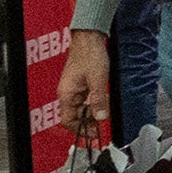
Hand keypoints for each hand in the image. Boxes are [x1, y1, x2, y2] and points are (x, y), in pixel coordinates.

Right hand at [57, 30, 113, 147]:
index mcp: (67, 94)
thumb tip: (101, 117)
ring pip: (82, 108)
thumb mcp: (98, 80)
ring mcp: (73, 89)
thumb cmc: (90, 55)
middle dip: (90, 119)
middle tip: (103, 118)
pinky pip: (85, 99)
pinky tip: (103, 96)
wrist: (89, 39)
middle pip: (76, 116)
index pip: (68, 121)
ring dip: (93, 109)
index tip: (94, 133)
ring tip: (104, 104)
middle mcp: (67, 93)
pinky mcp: (79, 84)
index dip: (81, 129)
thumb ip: (99, 99)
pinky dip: (94, 101)